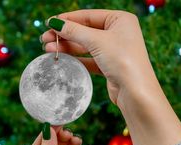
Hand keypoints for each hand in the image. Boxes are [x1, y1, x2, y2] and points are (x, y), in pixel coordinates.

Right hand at [41, 9, 180, 144]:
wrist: (135, 92)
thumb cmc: (122, 60)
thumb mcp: (97, 41)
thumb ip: (75, 31)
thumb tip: (55, 23)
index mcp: (120, 20)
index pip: (88, 16)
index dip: (68, 19)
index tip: (49, 23)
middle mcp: (118, 33)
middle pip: (85, 31)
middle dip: (65, 35)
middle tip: (45, 39)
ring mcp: (114, 51)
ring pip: (86, 46)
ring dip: (68, 48)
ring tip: (48, 49)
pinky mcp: (109, 66)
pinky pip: (90, 59)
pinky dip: (76, 59)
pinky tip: (62, 59)